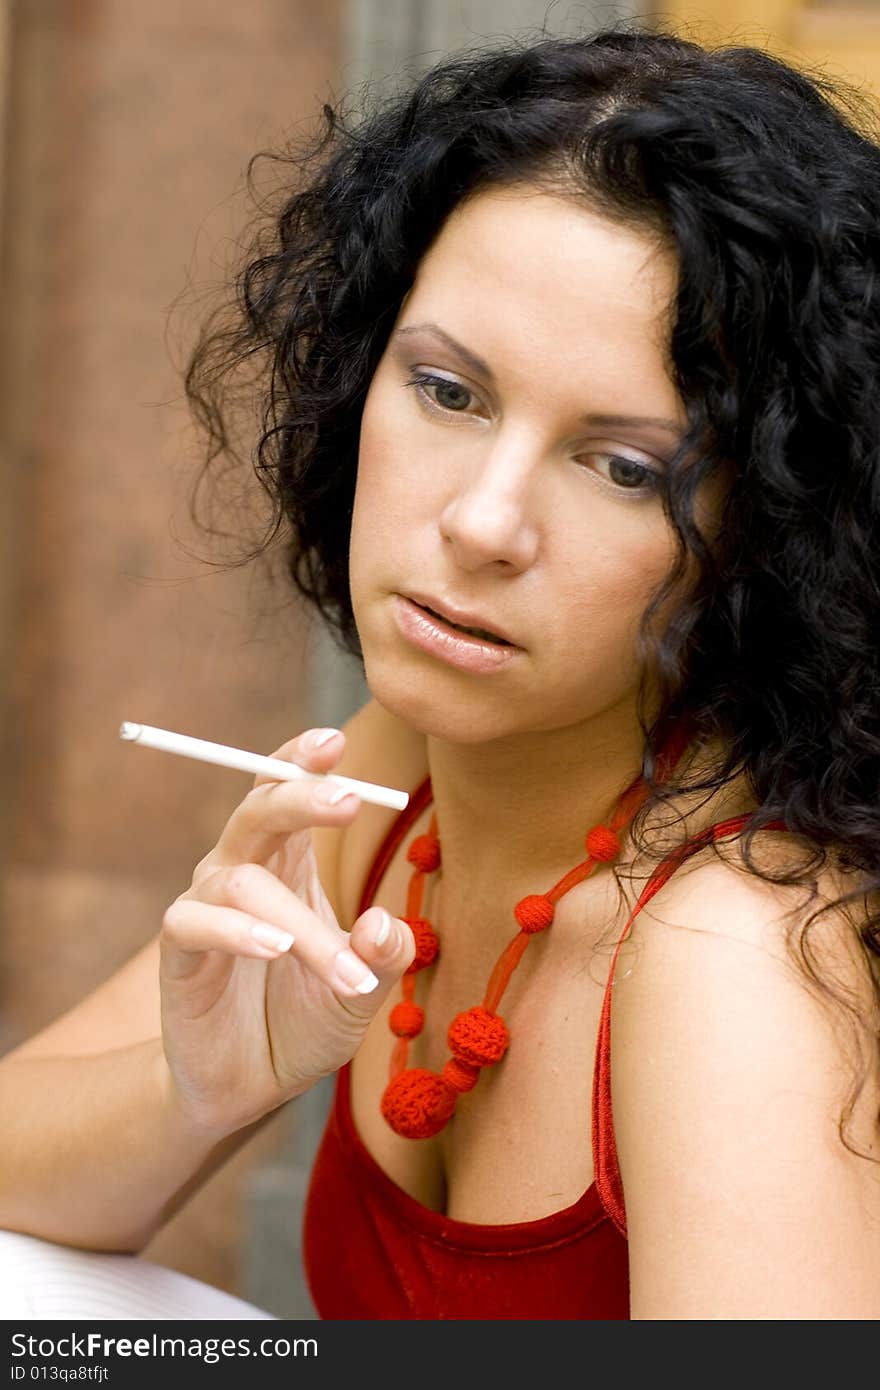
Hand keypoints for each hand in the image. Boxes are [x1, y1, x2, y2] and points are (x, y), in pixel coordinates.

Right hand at [158, 727, 413, 1135]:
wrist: (249, 1085)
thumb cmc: (306, 1019)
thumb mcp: (362, 991)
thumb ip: (384, 956)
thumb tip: (386, 923)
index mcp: (289, 861)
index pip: (287, 791)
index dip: (303, 760)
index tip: (336, 740)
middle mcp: (243, 869)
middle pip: (259, 810)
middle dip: (301, 796)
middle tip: (348, 799)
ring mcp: (207, 906)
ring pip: (245, 883)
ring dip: (303, 926)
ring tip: (347, 973)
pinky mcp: (179, 951)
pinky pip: (195, 922)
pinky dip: (237, 931)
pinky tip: (274, 949)